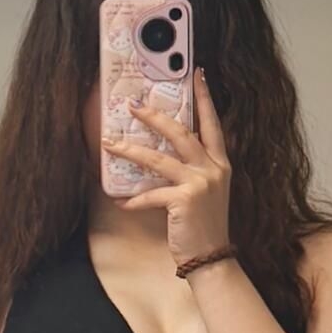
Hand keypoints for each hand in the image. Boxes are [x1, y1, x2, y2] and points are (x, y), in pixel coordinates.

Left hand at [103, 67, 231, 263]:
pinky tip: (120, 201)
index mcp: (220, 163)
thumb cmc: (205, 227)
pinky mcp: (183, 200)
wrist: (212, 258)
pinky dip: (133, 200)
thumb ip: (195, 170)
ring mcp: (199, 183)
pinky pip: (150, 194)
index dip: (204, 98)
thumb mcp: (208, 192)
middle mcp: (212, 169)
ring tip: (111, 143)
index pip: (212, 123)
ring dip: (131, 150)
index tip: (197, 74)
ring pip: (158, 158)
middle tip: (133, 105)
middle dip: (154, 116)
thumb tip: (167, 155)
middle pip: (180, 131)